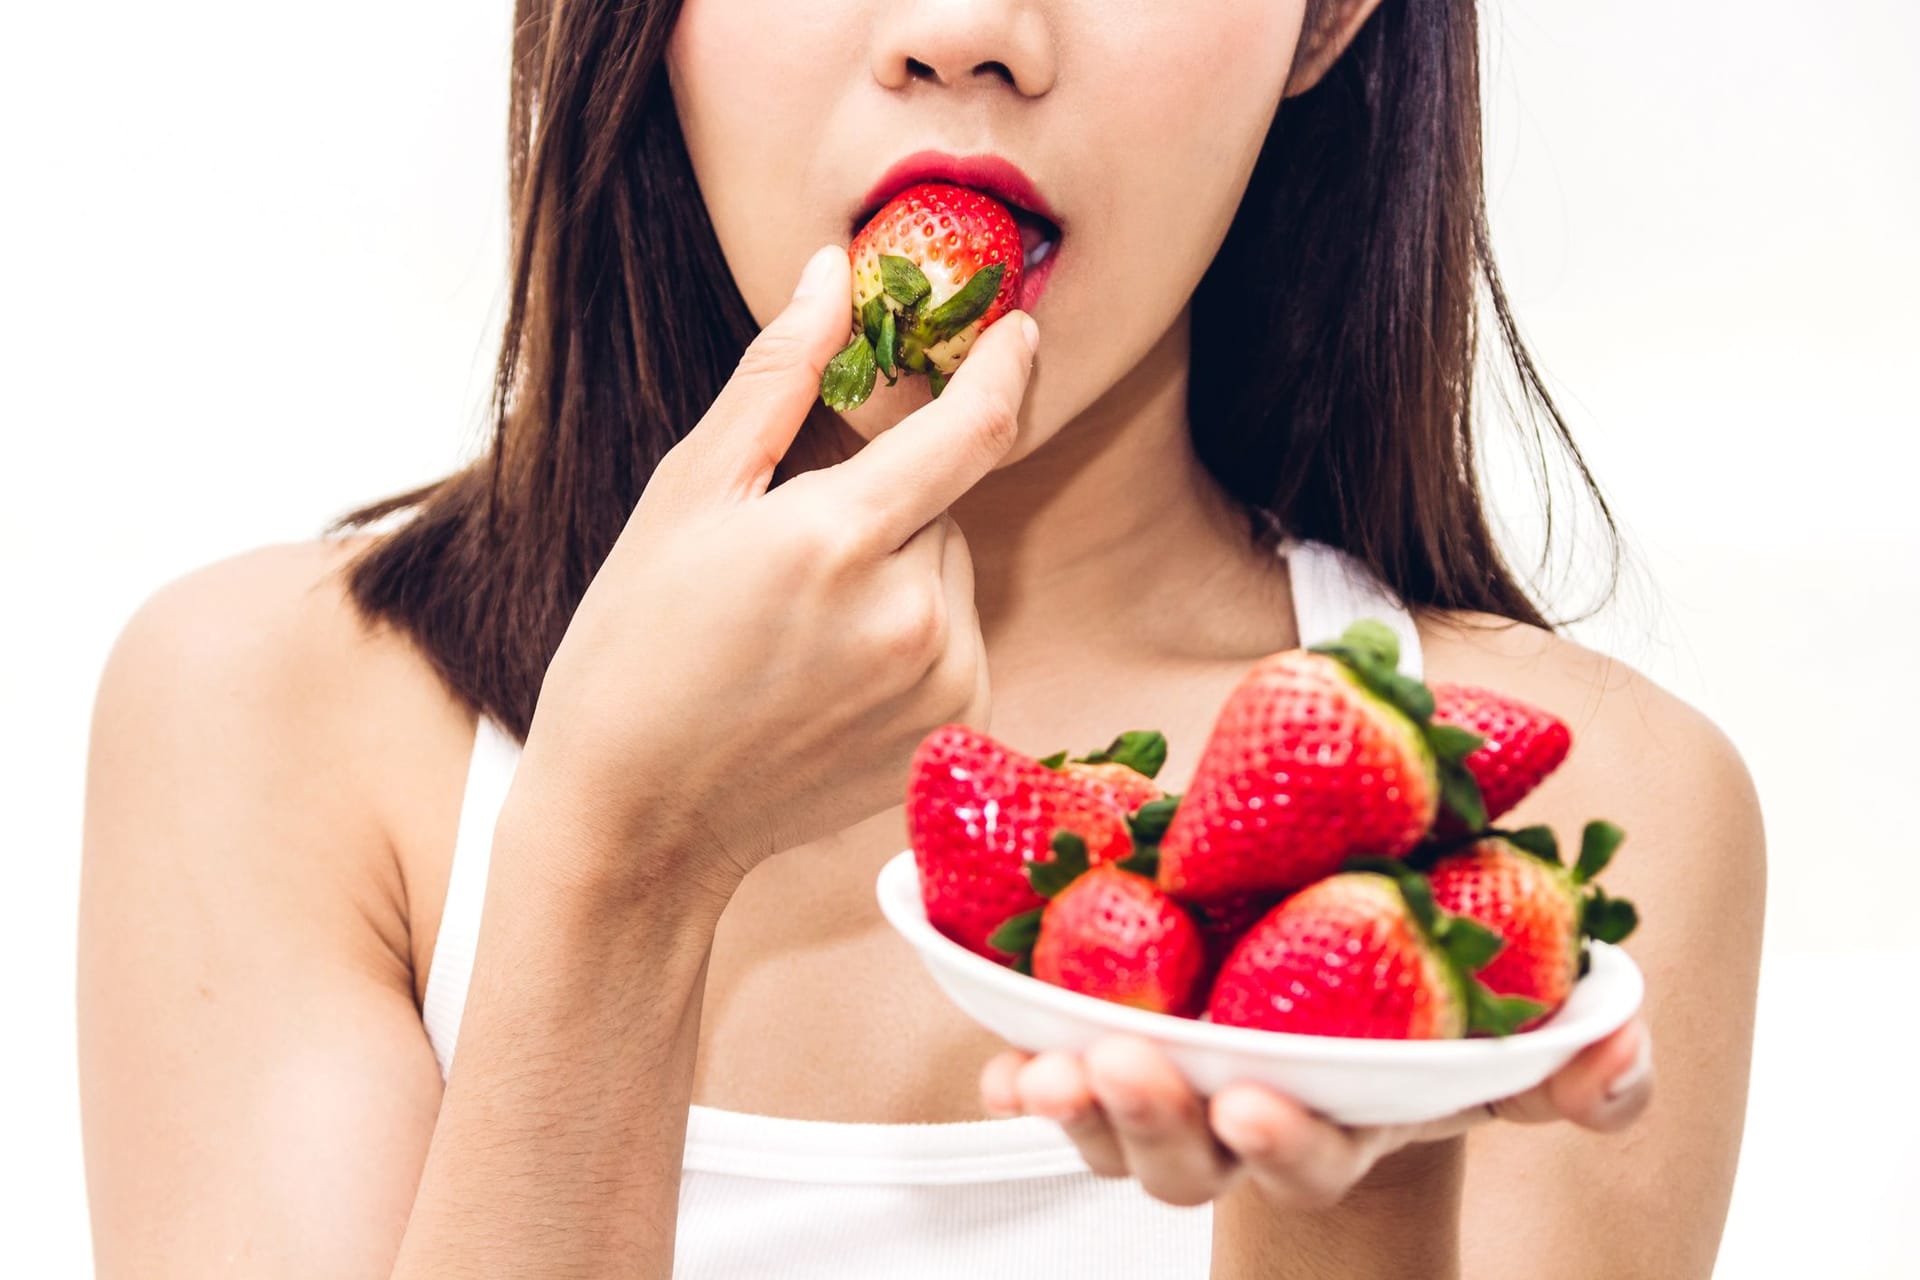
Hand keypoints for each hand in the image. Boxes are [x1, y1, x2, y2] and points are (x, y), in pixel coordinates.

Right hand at [511, 244, 1040, 903]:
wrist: (638, 816)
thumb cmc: (638, 644)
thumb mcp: (688, 493)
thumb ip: (777, 374)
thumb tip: (835, 271)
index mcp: (838, 539)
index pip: (974, 428)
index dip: (1006, 365)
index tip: (1020, 327)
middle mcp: (912, 617)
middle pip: (943, 504)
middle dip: (888, 501)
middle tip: (793, 554)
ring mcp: (941, 685)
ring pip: (951, 572)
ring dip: (901, 570)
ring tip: (802, 629)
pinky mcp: (956, 734)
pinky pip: (960, 638)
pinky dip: (914, 635)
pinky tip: (831, 674)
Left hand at [979, 1017, 1653, 1208]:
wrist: (1350, 961)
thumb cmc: (1430, 1008)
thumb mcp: (1513, 1024)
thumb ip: (1576, 1056)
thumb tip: (1614, 1060)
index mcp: (1339, 1122)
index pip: (1312, 1160)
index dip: (1285, 1146)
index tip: (1257, 1104)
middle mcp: (1244, 1120)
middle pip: (1190, 1161)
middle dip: (1156, 1126)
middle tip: (1127, 1067)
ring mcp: (1172, 1087)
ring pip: (1114, 1127)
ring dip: (1076, 1105)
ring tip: (1046, 1067)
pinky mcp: (1109, 1037)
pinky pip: (1051, 1072)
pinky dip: (1020, 1072)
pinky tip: (1002, 1058)